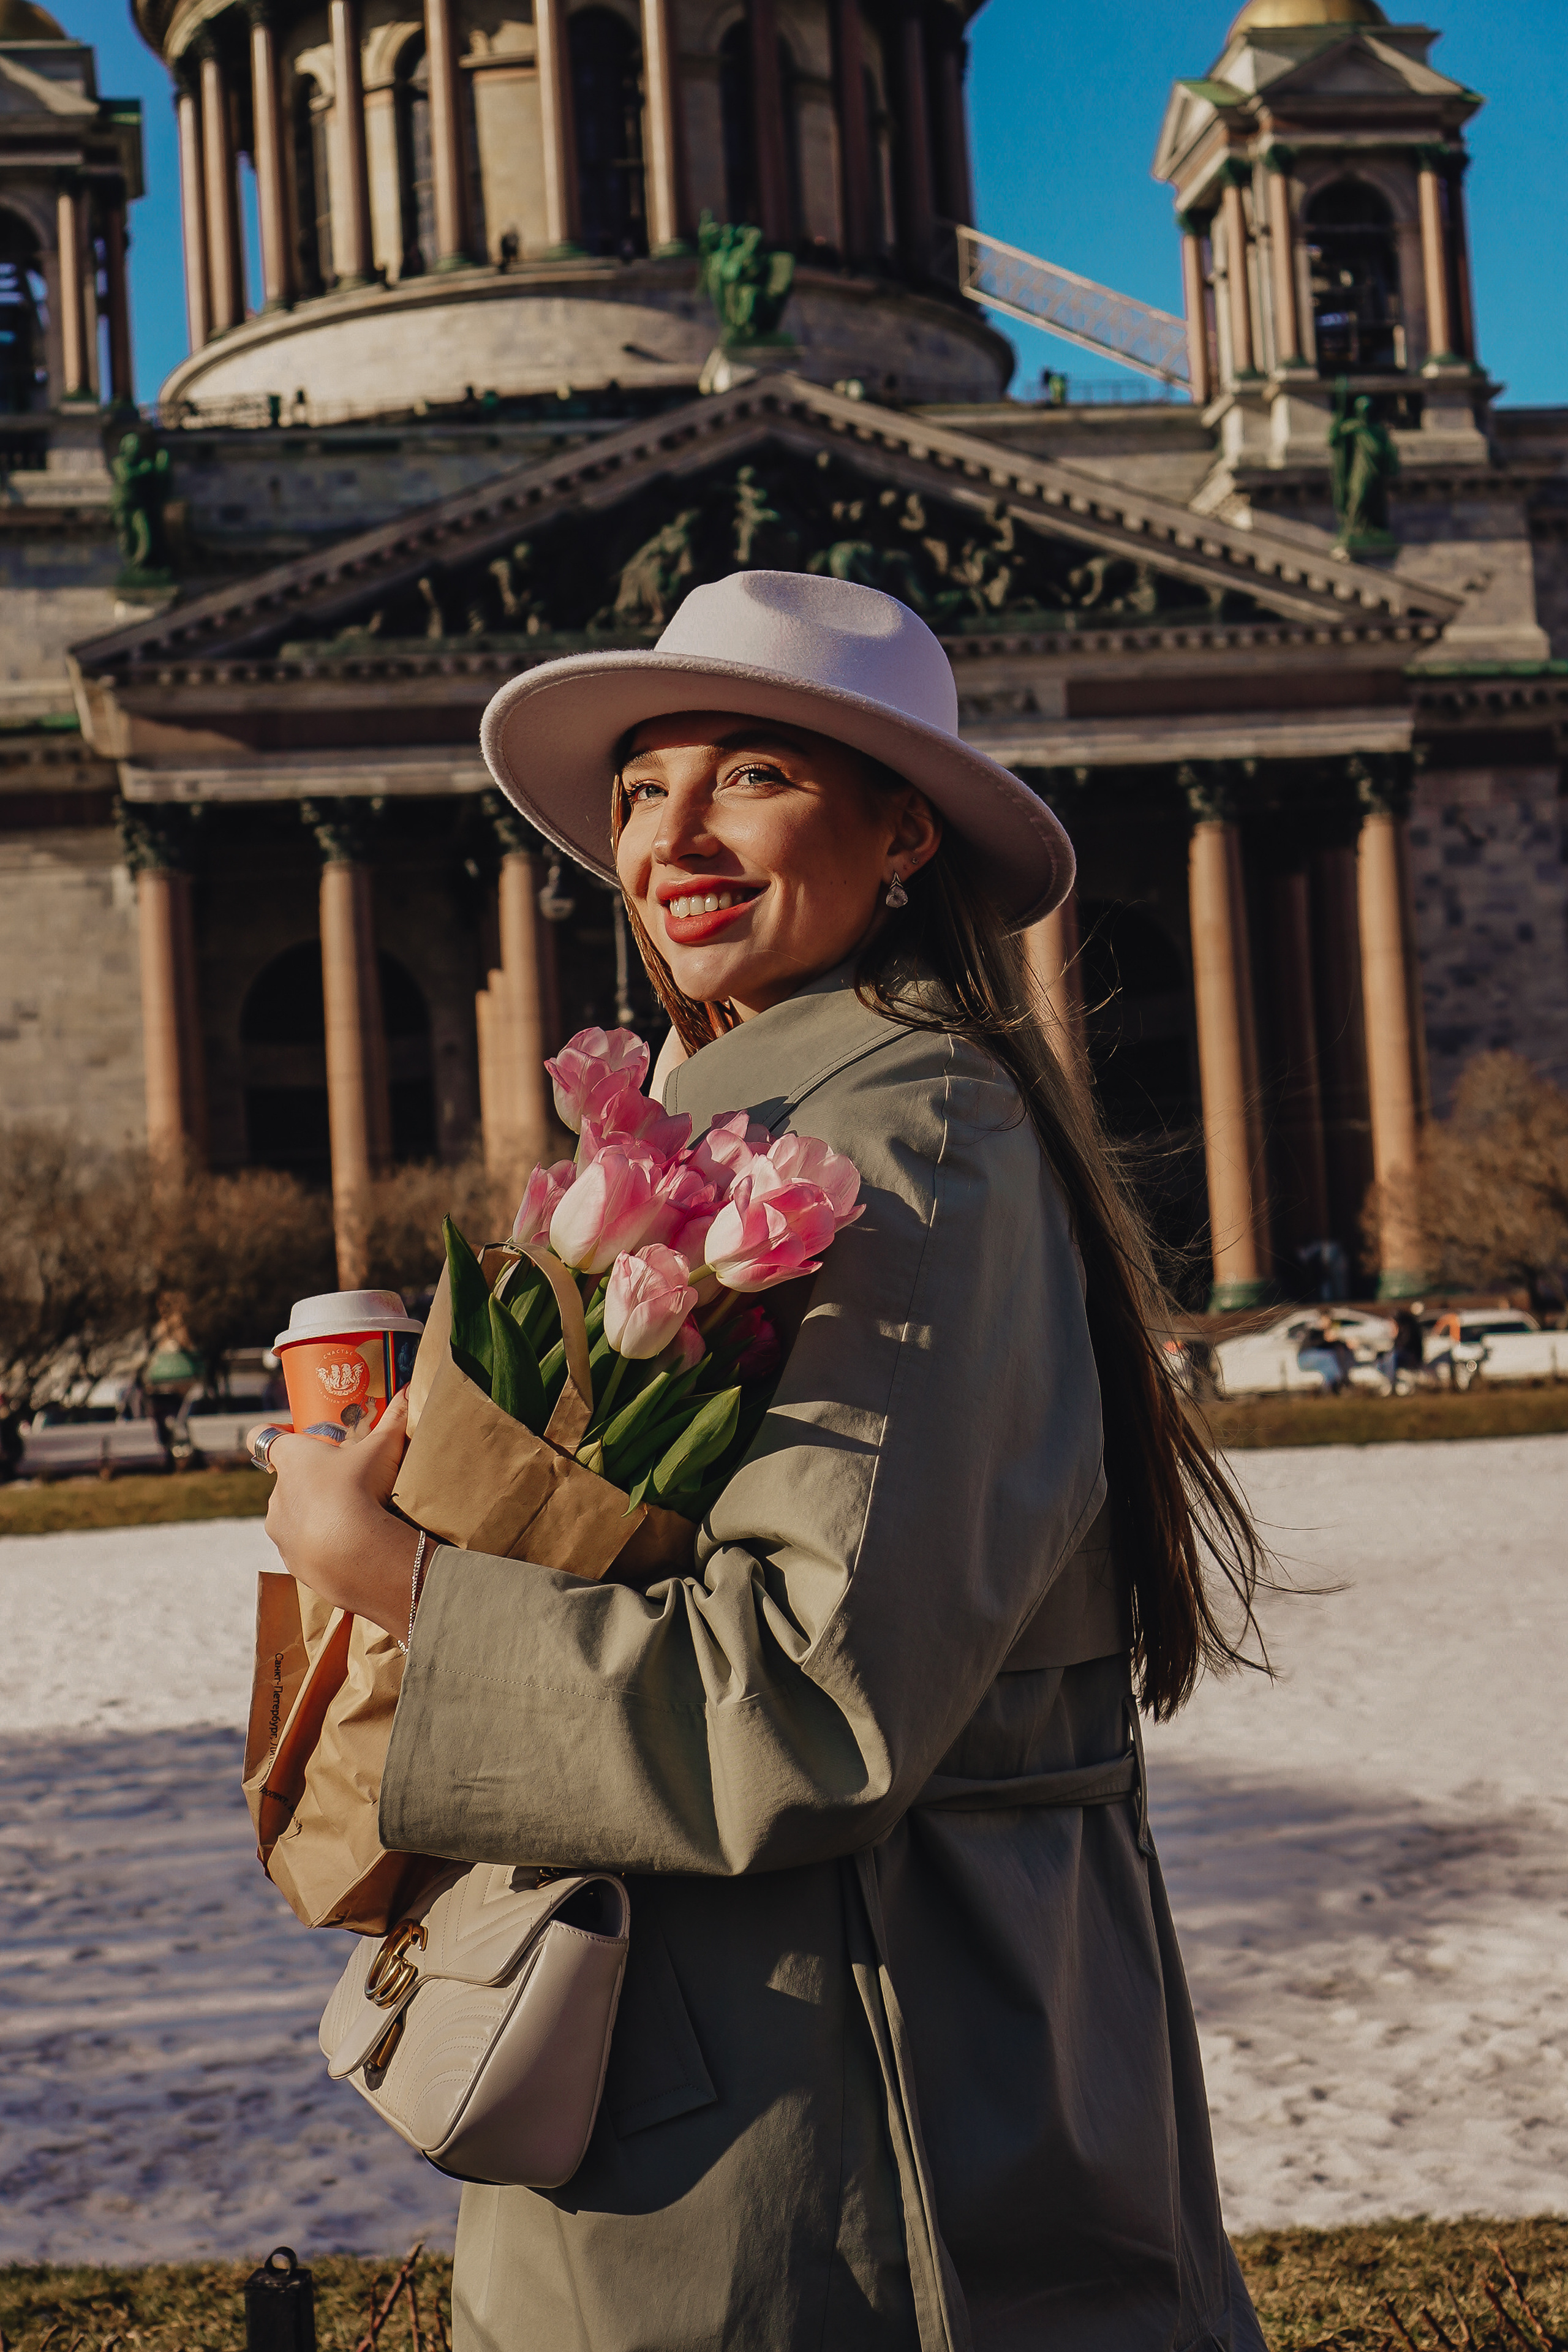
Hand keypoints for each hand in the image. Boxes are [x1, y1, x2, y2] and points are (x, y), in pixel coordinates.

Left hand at [248, 1389, 419, 1639]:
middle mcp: (276, 1494)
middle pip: (287, 1480)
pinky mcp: (292, 1563)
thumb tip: (410, 1387)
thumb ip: (395, 1417)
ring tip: (352, 1521)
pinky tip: (349, 1549)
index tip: (292, 1437)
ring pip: (294, 1518)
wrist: (354, 1553)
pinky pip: (305, 1550)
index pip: (261, 1437)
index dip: (274, 1434)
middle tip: (346, 1483)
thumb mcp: (384, 1448)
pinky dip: (322, 1548)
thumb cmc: (359, 1488)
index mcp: (291, 1459)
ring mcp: (281, 1531)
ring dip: (316, 1517)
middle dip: (313, 1481)